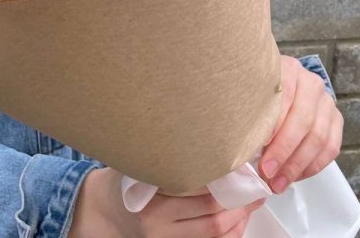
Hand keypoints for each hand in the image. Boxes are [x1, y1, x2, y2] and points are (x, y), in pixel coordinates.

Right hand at [69, 167, 263, 237]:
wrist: (103, 212)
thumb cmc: (121, 181)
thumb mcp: (133, 162)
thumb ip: (159, 153)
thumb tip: (196, 132)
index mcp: (147, 195)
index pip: (193, 185)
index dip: (220, 177)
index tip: (238, 165)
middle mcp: (157, 222)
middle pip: (209, 212)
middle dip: (238, 199)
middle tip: (255, 184)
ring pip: (213, 232)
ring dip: (239, 218)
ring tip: (252, 201)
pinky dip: (229, 234)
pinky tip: (238, 220)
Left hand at [258, 55, 342, 193]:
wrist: (276, 83)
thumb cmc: (257, 90)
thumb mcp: (250, 90)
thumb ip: (249, 108)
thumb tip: (240, 141)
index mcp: (288, 68)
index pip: (284, 98)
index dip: (273, 125)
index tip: (258, 147)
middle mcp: (311, 82)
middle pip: (303, 121)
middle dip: (284, 152)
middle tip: (267, 172)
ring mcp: (326, 101)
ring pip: (319, 138)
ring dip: (297, 165)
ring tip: (277, 182)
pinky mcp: (336, 119)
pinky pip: (331, 148)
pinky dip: (312, 167)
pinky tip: (294, 176)